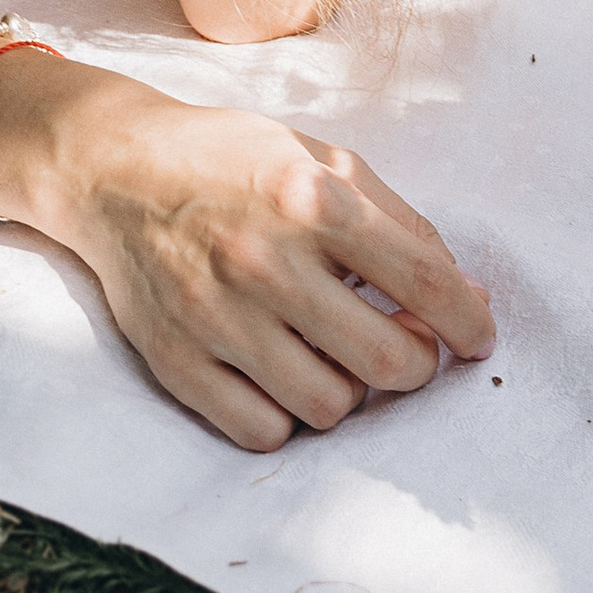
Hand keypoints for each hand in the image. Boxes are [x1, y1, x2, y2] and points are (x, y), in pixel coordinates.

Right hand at [0, 57, 494, 448]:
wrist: (115, 169)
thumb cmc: (235, 161)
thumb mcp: (325, 162)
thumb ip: (402, 226)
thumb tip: (471, 298)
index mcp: (312, 199)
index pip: (422, 281)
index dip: (467, 321)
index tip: (477, 337)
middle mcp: (266, 260)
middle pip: (385, 361)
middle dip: (416, 365)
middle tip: (406, 348)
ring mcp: (217, 316)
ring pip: (328, 407)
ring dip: (350, 392)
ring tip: (336, 355)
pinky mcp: (177, 361)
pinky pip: (263, 431)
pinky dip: (287, 416)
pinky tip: (285, 376)